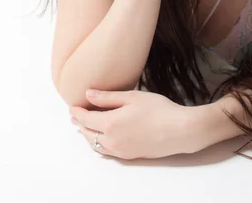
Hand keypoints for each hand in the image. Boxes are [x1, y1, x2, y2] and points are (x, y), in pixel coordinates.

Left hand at [70, 89, 192, 159]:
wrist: (179, 131)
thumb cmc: (159, 110)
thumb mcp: (133, 97)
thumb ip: (108, 97)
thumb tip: (88, 94)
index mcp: (111, 123)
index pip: (86, 118)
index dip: (77, 112)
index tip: (72, 106)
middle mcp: (112, 140)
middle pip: (88, 133)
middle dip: (80, 124)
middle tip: (75, 116)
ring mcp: (120, 150)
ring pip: (96, 145)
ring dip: (87, 135)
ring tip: (84, 127)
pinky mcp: (129, 156)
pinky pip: (106, 151)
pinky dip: (98, 144)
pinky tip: (101, 139)